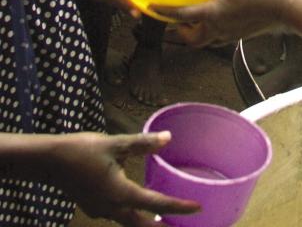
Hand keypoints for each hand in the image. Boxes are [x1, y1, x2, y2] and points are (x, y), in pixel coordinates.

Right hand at [47, 131, 199, 225]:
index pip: (156, 205)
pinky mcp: (95, 207)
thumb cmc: (82, 150)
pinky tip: (138, 205)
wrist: (50, 161)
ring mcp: (101, 210)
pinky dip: (134, 214)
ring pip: (130, 222)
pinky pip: (119, 215)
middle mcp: (112, 208)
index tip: (197, 209)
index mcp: (121, 193)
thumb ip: (142, 143)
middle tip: (183, 225)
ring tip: (165, 219)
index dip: (178, 208)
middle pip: (142, 225)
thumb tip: (168, 138)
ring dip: (147, 223)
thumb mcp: (115, 144)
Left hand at [154, 0, 285, 45]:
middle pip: (192, 38)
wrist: (286, 7)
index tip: (150, 7)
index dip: (164, 12)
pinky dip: (211, 29)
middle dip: (180, 31)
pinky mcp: (241, 33)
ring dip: (195, 32)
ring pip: (206, 39)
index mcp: (212, 14)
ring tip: (194, 17)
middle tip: (175, 19)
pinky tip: (217, 16)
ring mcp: (231, 33)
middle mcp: (218, 29)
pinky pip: (219, 36)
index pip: (181, 16)